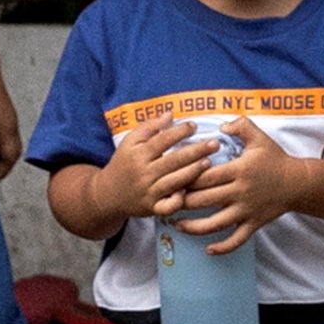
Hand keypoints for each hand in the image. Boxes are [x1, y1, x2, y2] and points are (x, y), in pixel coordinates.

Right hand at [100, 110, 206, 231]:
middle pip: (173, 160)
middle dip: (196, 151)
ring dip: (193, 172)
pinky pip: (168, 206)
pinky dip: (179, 200)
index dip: (179, 132)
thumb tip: (170, 114)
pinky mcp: (151, 208)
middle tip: (215, 143)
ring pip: (174, 181)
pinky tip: (189, 190)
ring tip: (209, 162)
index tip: (194, 125)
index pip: (162, 140)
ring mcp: (148, 192)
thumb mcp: (130, 142)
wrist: (108, 194)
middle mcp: (143, 173)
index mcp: (137, 154)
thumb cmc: (124, 163)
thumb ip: (149, 127)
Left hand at [163, 132, 321, 249]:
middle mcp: (240, 192)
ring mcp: (246, 210)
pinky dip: (222, 247)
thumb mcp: (259, 137)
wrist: (298, 182)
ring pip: (216, 224)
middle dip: (183, 202)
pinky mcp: (254, 224)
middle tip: (167, 201)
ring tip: (178, 225)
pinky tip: (208, 250)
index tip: (171, 179)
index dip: (186, 179)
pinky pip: (236, 240)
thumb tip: (220, 126)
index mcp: (239, 170)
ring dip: (194, 227)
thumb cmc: (275, 158)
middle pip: (204, 200)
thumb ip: (240, 126)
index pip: (205, 176)